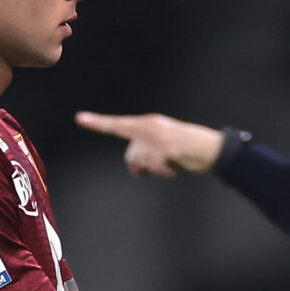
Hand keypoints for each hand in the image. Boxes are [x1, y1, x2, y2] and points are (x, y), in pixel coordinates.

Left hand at [73, 111, 224, 175]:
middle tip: (163, 162)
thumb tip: (133, 165)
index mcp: (148, 123)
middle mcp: (149, 128)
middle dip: (142, 165)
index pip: (118, 124)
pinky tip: (175, 165)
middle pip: (131, 156)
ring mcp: (155, 139)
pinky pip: (153, 169)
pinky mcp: (162, 150)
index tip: (79, 119)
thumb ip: (145, 148)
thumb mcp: (164, 142)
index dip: (98, 123)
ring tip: (171, 162)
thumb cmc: (188, 149)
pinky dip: (163, 171)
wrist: (210, 149)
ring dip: (152, 169)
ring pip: (139, 163)